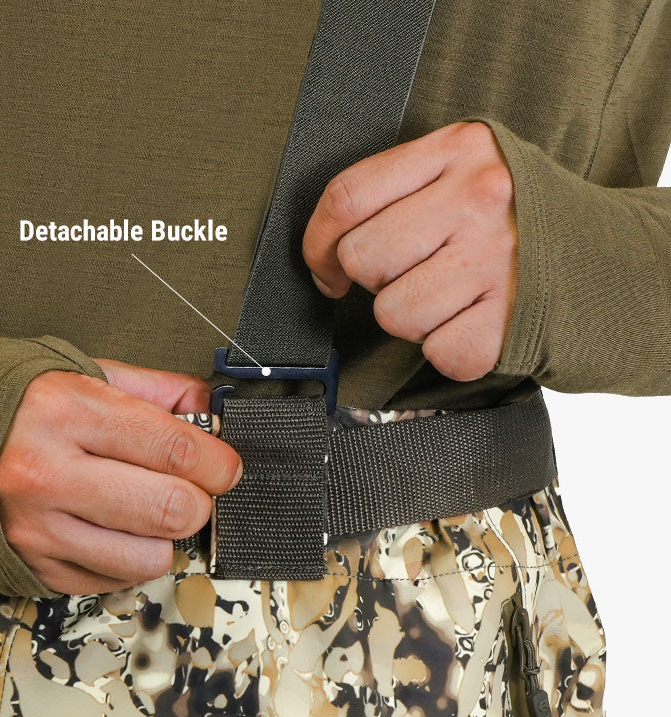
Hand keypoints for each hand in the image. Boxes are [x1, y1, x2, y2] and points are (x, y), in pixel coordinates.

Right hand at [0, 359, 242, 593]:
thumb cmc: (23, 406)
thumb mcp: (90, 375)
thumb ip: (160, 390)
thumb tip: (215, 415)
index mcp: (67, 412)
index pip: (175, 448)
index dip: (218, 463)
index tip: (226, 468)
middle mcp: (47, 473)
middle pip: (171, 509)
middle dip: (199, 502)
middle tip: (191, 489)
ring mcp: (37, 527)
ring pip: (149, 557)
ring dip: (164, 537)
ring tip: (146, 510)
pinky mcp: (33, 566)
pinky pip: (114, 580)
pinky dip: (129, 559)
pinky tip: (113, 529)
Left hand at [303, 121, 516, 381]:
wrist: (612, 261)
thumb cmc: (520, 221)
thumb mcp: (469, 170)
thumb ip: (404, 188)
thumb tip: (328, 247)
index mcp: (459, 149)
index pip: (347, 196)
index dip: (318, 243)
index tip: (325, 267)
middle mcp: (479, 199)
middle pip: (363, 258)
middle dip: (375, 280)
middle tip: (413, 275)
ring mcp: (497, 261)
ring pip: (392, 314)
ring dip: (413, 318)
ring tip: (453, 298)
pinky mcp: (511, 321)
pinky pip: (436, 353)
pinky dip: (449, 350)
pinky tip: (477, 323)